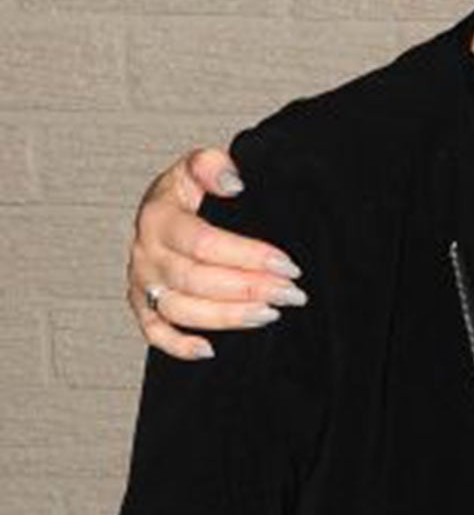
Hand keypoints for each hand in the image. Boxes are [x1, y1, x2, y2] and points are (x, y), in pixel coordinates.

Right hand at [126, 147, 305, 360]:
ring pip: (180, 309)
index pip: (205, 243)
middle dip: (249, 289)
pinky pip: (153, 332)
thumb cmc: (189, 186)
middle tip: (291, 293)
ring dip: (227, 317)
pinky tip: (210, 350)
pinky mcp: (140, 304)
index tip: (287, 264)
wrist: (162, 204)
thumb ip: (212, 165)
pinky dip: (178, 345)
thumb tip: (233, 183)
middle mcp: (145, 253)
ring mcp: (141, 282)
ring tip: (270, 314)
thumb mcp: (198, 163)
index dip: (248, 255)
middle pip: (197, 279)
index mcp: (159, 218)